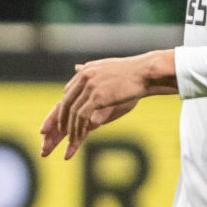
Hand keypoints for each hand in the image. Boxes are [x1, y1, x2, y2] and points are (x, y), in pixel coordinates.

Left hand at [39, 51, 169, 158]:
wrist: (146, 72)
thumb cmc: (131, 72)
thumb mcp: (105, 69)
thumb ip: (89, 71)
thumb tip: (76, 67)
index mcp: (85, 71)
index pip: (68, 91)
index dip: (64, 107)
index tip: (63, 119)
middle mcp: (84, 77)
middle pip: (66, 102)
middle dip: (61, 119)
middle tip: (59, 132)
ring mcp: (89, 86)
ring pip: (73, 111)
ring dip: (71, 128)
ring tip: (71, 139)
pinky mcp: (97, 97)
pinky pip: (82, 116)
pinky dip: (79, 128)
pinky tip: (79, 137)